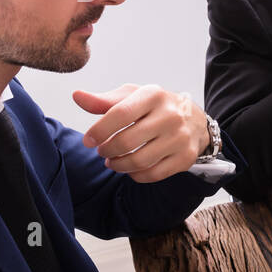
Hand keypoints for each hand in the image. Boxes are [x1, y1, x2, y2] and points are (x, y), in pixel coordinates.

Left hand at [74, 84, 209, 182]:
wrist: (195, 120)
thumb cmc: (155, 107)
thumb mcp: (132, 97)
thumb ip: (104, 100)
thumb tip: (77, 96)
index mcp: (154, 95)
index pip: (120, 114)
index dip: (99, 130)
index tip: (88, 141)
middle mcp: (171, 116)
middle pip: (127, 141)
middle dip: (107, 150)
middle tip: (102, 151)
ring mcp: (180, 138)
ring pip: (139, 161)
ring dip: (119, 165)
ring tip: (112, 161)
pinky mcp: (186, 158)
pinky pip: (153, 174)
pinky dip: (136, 175)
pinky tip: (130, 169)